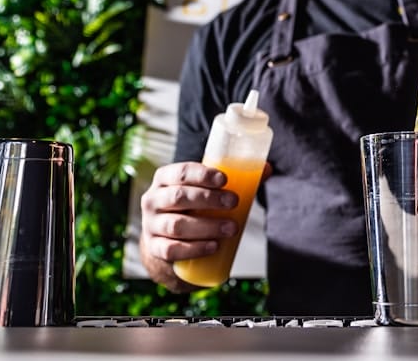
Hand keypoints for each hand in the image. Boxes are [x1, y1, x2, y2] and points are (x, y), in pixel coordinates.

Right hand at [138, 161, 240, 288]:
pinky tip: (213, 246)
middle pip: (179, 197)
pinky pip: (171, 249)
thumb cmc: (191, 208)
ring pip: (176, 225)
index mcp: (165, 179)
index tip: (225, 180)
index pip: (181, 172)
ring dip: (207, 226)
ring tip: (231, 228)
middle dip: (209, 199)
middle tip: (234, 203)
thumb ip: (234, 180)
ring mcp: (151, 226)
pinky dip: (194, 249)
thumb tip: (267, 168)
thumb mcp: (204, 191)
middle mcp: (153, 200)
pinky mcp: (154, 249)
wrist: (167, 242)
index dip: (202, 174)